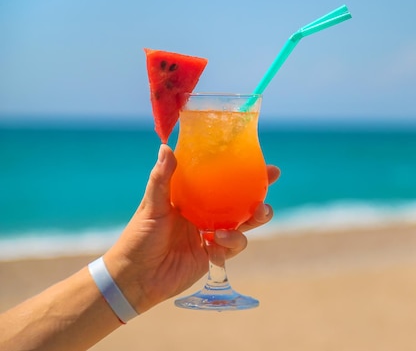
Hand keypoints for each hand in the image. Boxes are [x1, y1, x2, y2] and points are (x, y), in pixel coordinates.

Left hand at [104, 144, 279, 312]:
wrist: (135, 278)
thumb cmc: (137, 238)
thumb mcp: (151, 206)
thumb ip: (161, 179)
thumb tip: (166, 148)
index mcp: (192, 197)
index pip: (220, 179)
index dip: (240, 169)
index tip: (258, 157)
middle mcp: (205, 213)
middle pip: (240, 199)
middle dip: (259, 189)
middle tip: (270, 179)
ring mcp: (211, 234)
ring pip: (244, 222)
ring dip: (256, 216)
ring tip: (259, 212)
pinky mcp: (214, 255)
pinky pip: (234, 245)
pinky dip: (233, 241)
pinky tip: (219, 239)